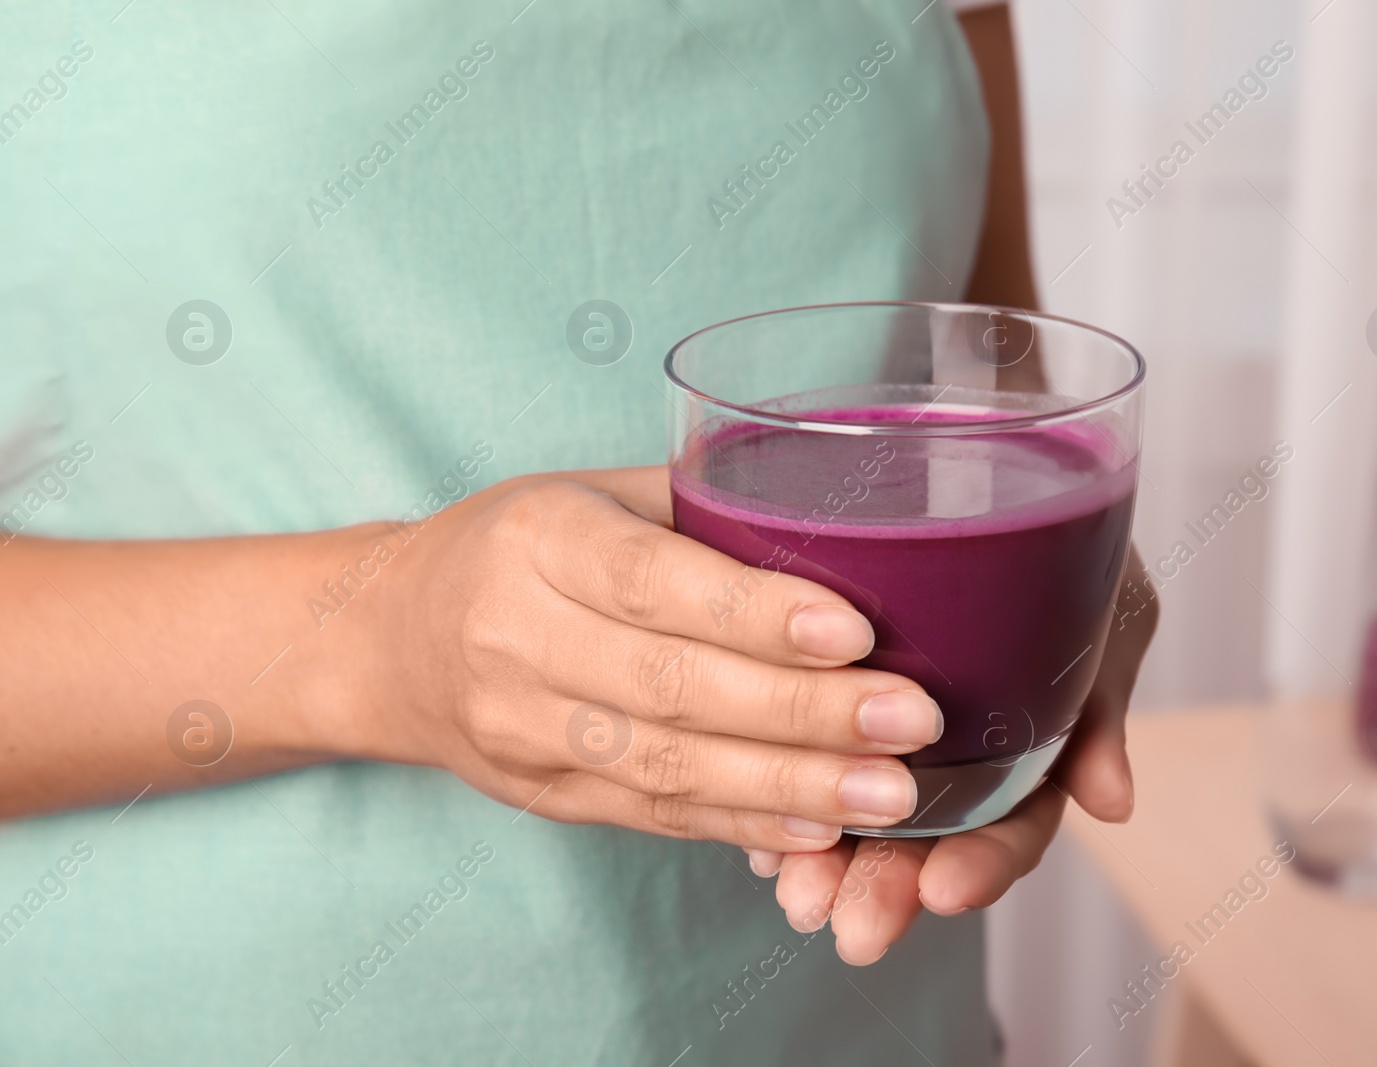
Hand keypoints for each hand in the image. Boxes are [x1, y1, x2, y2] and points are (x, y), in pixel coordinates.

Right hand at [364, 467, 943, 852]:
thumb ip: (701, 510)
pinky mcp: (542, 794)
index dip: (757, 614)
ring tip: (890, 793)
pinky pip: (651, 815)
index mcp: (538, 540)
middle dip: (803, 711)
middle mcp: (516, 638)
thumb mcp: (592, 493)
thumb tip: (847, 531)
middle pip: (672, 687)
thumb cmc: (516, 544)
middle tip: (912, 721)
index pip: (654, 583)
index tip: (859, 633)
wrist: (386, 638)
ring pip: (666, 767)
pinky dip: (742, 825)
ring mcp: (522, 730)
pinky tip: (820, 827)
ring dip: (788, 785)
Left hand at [746, 547, 1157, 963]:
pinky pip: (802, 755)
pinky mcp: (825, 695)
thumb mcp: (1102, 601)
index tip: (944, 890)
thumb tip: (1113, 807)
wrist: (979, 453)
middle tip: (856, 930)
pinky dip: (783, 798)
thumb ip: (1101, 698)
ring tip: (796, 896)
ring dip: (831, 861)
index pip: (1015, 821)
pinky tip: (758, 833)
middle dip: (892, 887)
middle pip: (927, 834)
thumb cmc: (1054, 532)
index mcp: (1028, 741)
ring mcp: (891, 728)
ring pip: (859, 808)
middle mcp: (958, 748)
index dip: (985, 861)